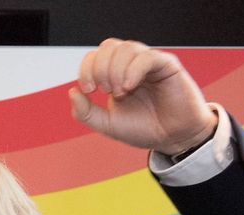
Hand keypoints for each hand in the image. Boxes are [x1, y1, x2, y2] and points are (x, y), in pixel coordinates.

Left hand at [69, 38, 217, 155]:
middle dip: (100, 68)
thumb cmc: (143, 129)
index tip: (89, 90)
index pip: (95, 56)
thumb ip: (85, 112)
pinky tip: (129, 87)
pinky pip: (147, 57)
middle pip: (108, 46)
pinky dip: (132, 70)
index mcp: (116, 75)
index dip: (86, 69)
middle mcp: (132, 65)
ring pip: (126, 48)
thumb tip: (72, 91)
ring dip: (116, 70)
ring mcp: (149, 64)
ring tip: (121, 92)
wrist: (171, 139)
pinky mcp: (167, 66)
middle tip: (105, 90)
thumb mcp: (107, 124)